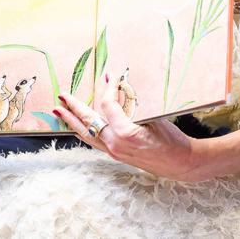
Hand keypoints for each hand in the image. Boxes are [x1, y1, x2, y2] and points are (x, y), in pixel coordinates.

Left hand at [53, 74, 202, 181]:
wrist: (180, 163)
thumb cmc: (171, 139)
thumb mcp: (154, 116)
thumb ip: (132, 103)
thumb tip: (117, 87)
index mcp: (125, 133)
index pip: (108, 105)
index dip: (108, 88)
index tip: (111, 76)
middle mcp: (115, 144)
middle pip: (89, 122)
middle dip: (73, 107)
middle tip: (61, 96)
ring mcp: (114, 151)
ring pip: (87, 134)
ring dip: (73, 121)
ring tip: (60, 111)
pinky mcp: (116, 154)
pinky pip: (95, 141)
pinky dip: (85, 131)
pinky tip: (78, 127)